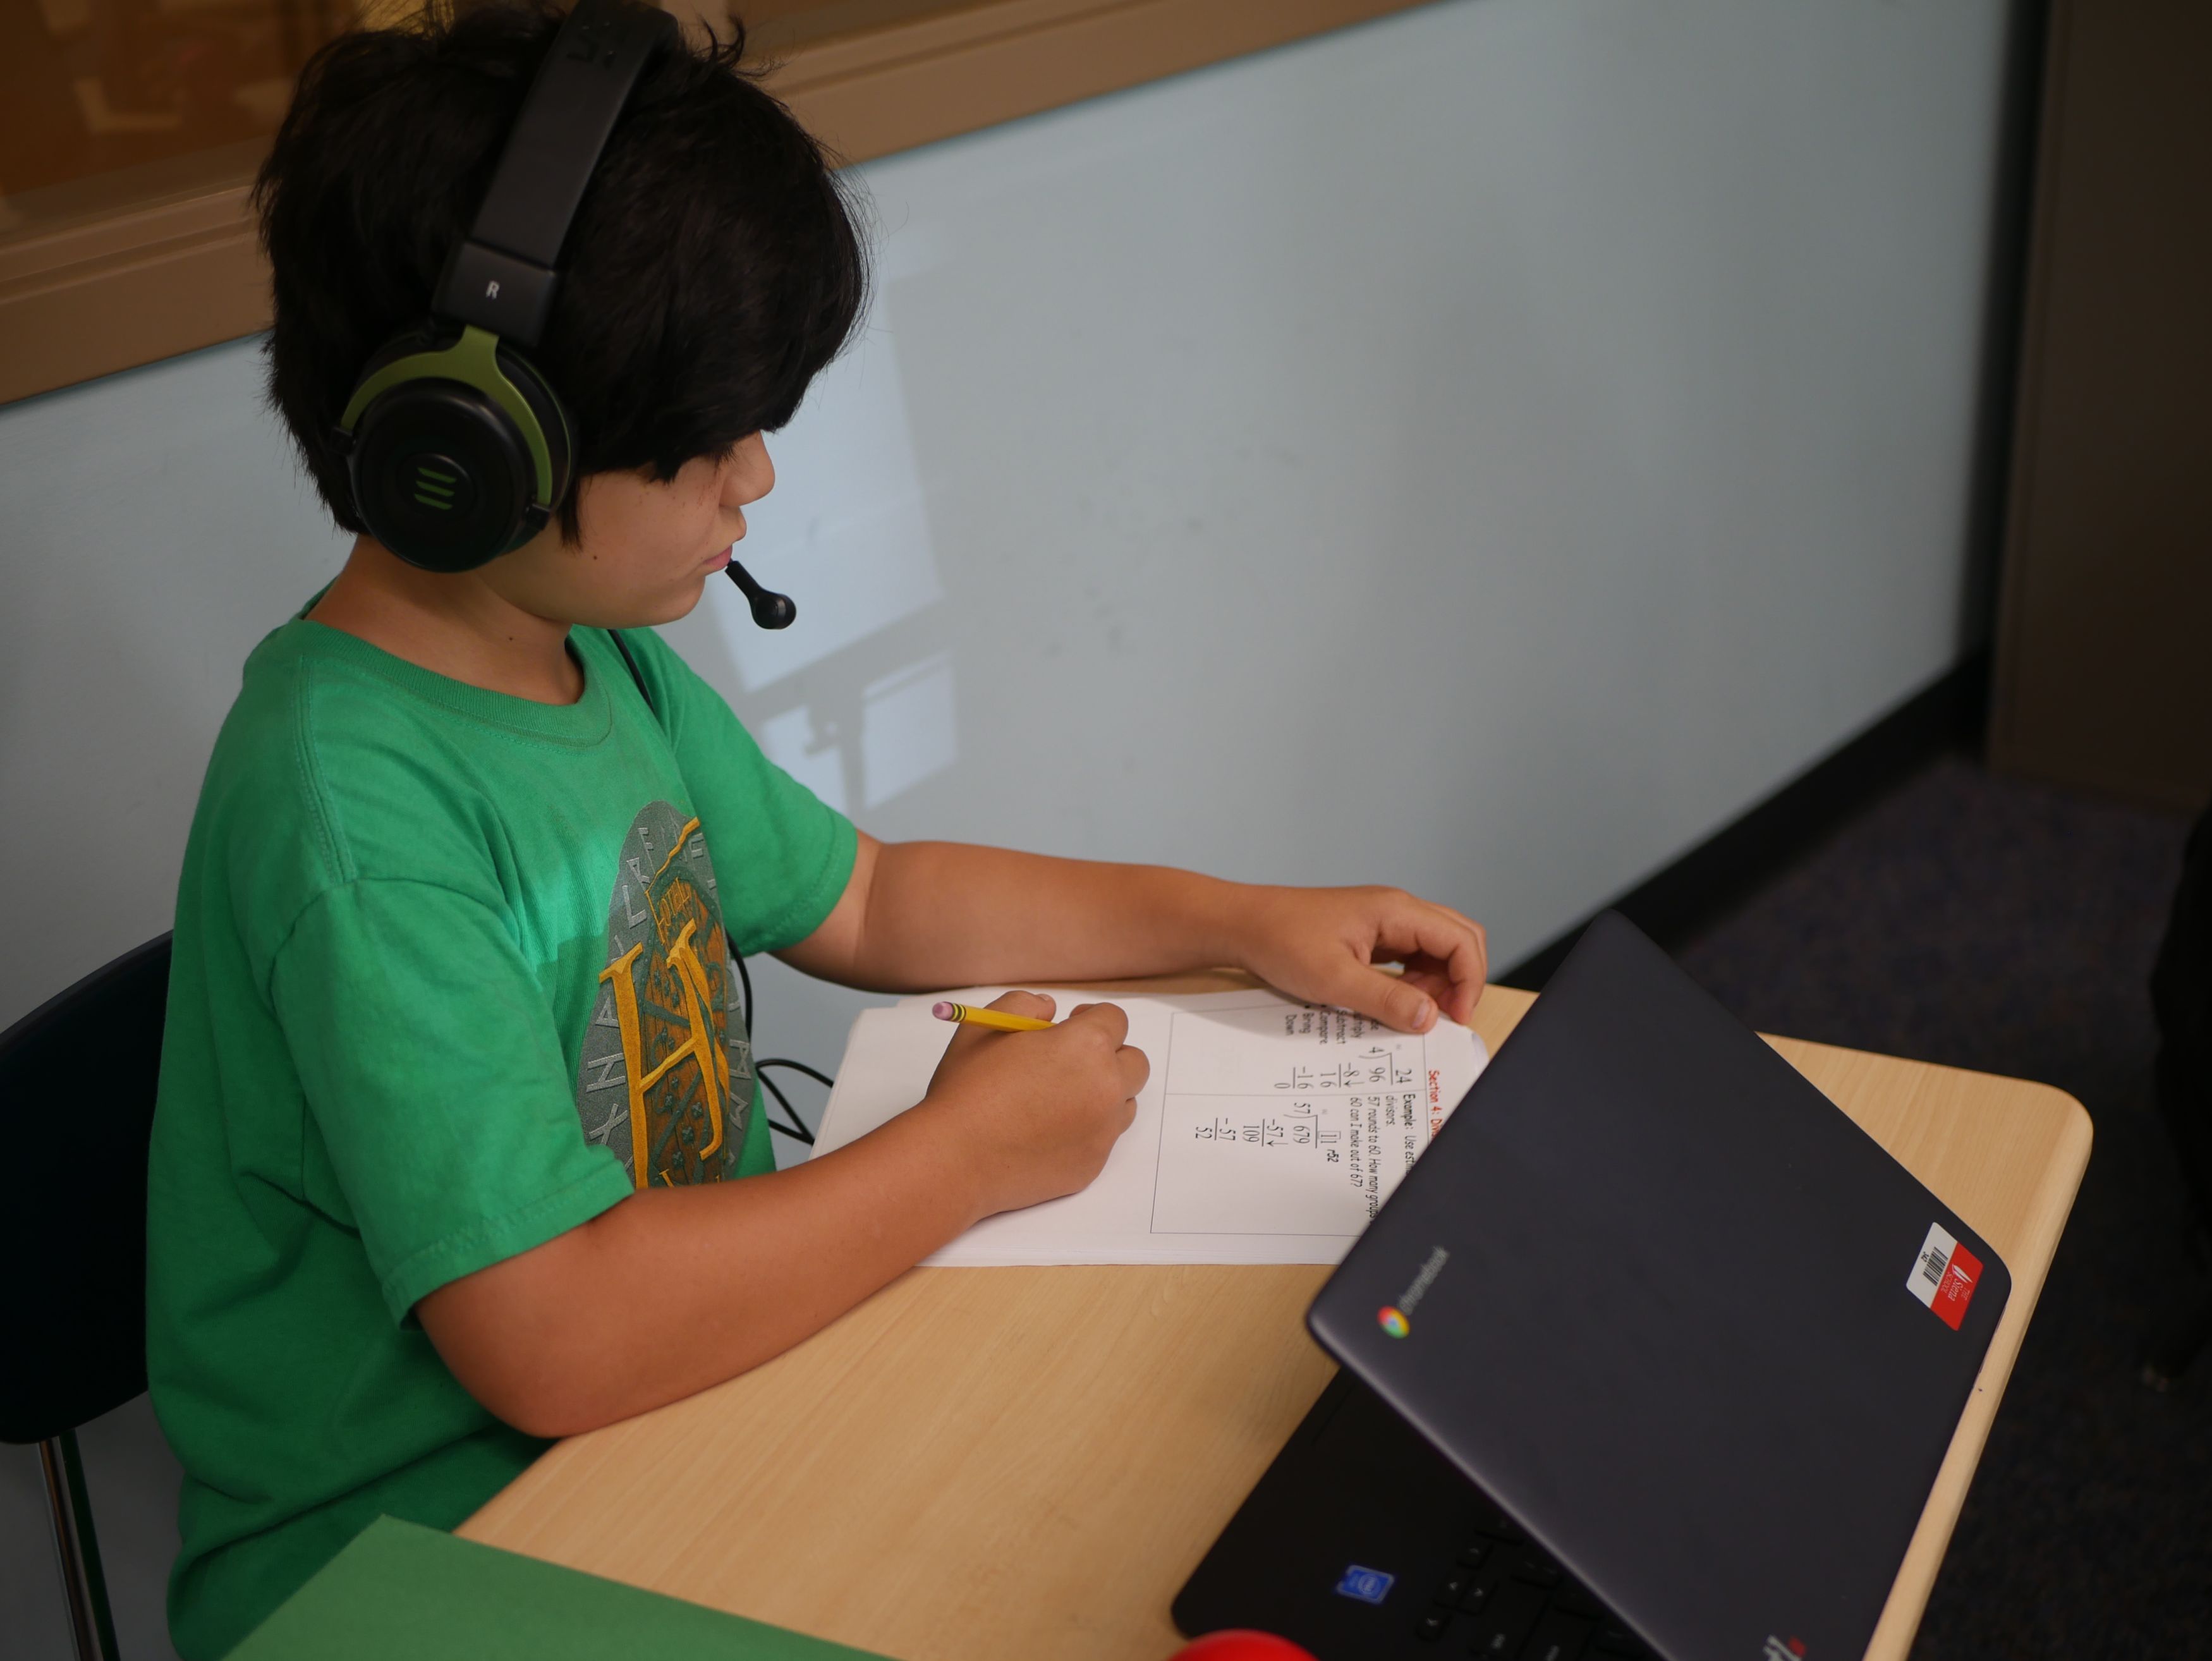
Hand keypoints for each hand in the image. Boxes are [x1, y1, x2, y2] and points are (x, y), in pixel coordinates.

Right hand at [917, 991, 1149, 1222]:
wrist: (955, 1159)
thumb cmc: (967, 1089)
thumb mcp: (986, 1025)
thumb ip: (1025, 1004)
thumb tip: (1050, 1010)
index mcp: (1087, 1045)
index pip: (1116, 1020)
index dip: (1092, 1019)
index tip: (1070, 1026)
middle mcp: (1106, 1087)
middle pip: (1134, 1062)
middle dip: (1110, 1056)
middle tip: (1072, 1062)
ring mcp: (1103, 1131)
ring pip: (1124, 1103)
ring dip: (1103, 1095)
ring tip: (1059, 1099)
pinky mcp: (1093, 1165)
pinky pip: (1103, 1140)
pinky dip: (1085, 1131)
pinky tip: (1046, 1132)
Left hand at [1233, 886, 1485, 1032]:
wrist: (1241, 924)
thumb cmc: (1281, 942)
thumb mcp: (1334, 980)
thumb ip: (1386, 1000)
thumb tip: (1430, 1018)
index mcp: (1396, 910)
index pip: (1461, 939)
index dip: (1469, 981)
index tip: (1456, 1018)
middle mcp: (1397, 910)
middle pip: (1457, 939)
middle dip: (1460, 980)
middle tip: (1443, 1018)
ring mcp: (1384, 921)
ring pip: (1435, 950)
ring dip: (1435, 983)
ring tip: (1411, 1014)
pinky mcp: (1371, 935)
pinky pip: (1409, 956)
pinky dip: (1413, 982)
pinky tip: (1394, 1003)